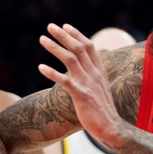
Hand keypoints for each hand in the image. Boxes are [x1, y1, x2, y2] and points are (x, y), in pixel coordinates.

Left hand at [38, 23, 123, 145]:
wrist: (111, 127)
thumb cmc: (102, 109)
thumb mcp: (99, 88)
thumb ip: (92, 76)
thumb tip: (84, 68)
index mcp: (99, 71)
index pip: (89, 46)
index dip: (76, 34)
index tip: (65, 26)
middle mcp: (94, 74)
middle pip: (79, 48)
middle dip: (63, 35)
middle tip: (50, 26)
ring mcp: (88, 83)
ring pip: (71, 59)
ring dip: (55, 47)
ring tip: (42, 39)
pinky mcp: (81, 95)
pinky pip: (65, 80)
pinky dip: (52, 72)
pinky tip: (40, 67)